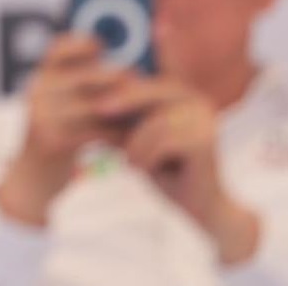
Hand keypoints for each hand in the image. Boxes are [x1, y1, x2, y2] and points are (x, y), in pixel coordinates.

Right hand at [0, 33, 130, 225]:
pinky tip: (131, 141)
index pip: (60, 47)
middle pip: (89, 75)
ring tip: (146, 118)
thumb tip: (131, 70)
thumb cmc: (59, 136)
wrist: (32, 178)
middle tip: (147, 89)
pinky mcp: (51, 139)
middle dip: (123, 82)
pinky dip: (118, 136)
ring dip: (126, 112)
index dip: (86, 44)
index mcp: (41, 76)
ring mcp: (41, 114)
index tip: (110, 52)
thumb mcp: (63, 104)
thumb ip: (86, 85)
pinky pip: (96, 132)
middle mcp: (37, 90)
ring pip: (96, 105)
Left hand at [100, 77, 261, 263]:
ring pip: (157, 119)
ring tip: (128, 163)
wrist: (198, 206)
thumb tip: (81, 97)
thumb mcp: (134, 137)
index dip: (113, 87)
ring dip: (136, 142)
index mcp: (178, 93)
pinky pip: (165, 139)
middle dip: (123, 100)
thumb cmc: (162, 170)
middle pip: (150, 91)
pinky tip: (138, 170)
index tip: (87, 96)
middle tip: (98, 109)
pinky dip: (146, 154)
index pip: (140, 80)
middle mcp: (195, 99)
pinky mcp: (206, 141)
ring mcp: (204, 119)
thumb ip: (118, 117)